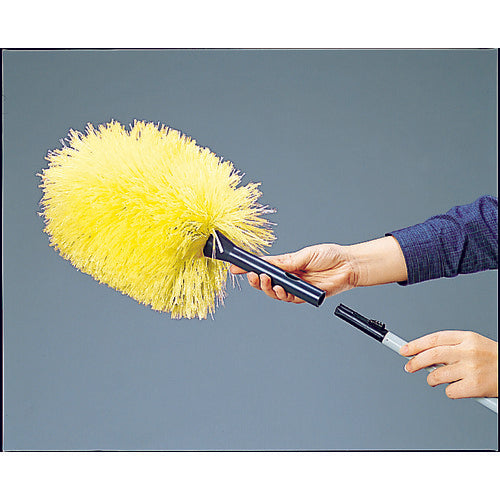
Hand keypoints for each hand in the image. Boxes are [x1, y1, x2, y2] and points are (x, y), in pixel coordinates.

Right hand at [230, 236, 406, 303]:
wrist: (348, 266)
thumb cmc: (330, 256)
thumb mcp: (305, 254)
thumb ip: (286, 261)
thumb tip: (268, 263)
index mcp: (287, 265)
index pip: (264, 267)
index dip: (250, 268)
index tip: (236, 266)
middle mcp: (289, 277)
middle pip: (266, 282)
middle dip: (256, 280)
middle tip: (252, 276)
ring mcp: (295, 287)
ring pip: (274, 292)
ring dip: (267, 288)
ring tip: (266, 280)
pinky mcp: (303, 296)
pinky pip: (288, 298)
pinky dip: (280, 294)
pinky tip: (279, 288)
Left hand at [401, 331, 497, 398]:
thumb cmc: (494, 359)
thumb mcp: (474, 344)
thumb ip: (451, 347)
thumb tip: (424, 355)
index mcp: (467, 337)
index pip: (434, 339)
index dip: (416, 344)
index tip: (405, 350)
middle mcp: (468, 351)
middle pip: (431, 355)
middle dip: (415, 362)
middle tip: (409, 367)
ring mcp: (471, 369)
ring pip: (437, 375)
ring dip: (432, 380)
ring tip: (438, 380)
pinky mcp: (475, 386)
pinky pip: (450, 391)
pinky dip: (450, 392)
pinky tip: (459, 388)